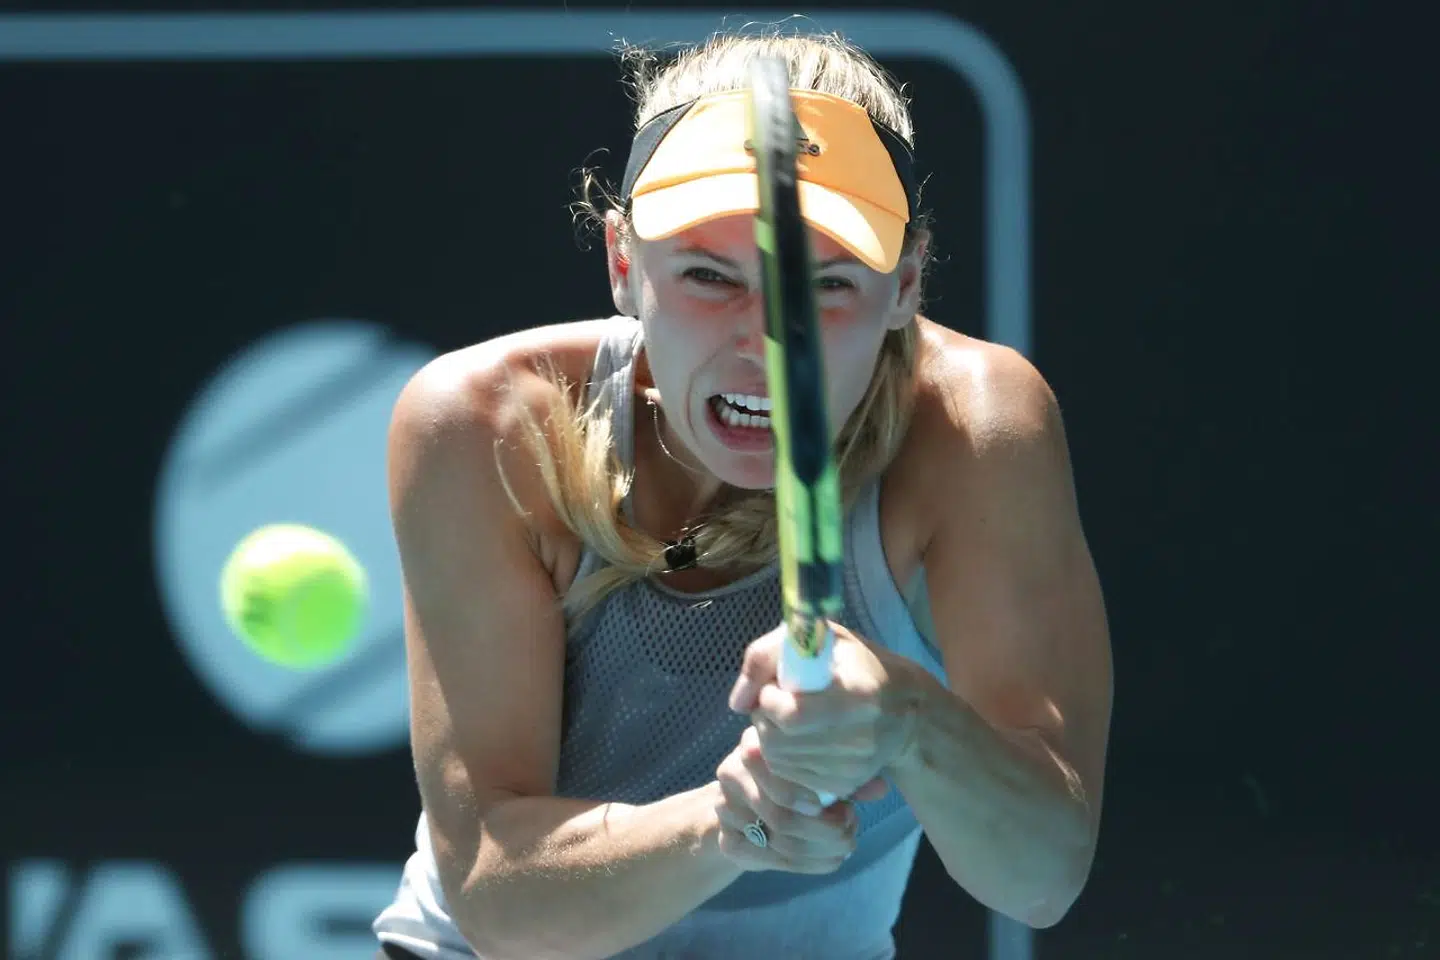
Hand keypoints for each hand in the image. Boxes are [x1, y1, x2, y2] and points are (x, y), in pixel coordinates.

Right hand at [712, 727, 864, 873]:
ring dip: (821, 848)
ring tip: (846, 843)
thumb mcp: (820, 765)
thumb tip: (880, 788)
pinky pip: (771, 861)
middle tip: (851, 832)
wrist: (749, 804)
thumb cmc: (794, 776)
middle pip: (781, 812)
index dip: (812, 793)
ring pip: (780, 840)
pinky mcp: (728, 842)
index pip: (778, 767)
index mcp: (755, 740)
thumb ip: (849, 772)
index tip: (843, 809)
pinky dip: (808, 864)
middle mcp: (733, 770)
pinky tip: (830, 858)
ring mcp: (725, 808)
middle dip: (825, 830)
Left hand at [728, 621, 920, 802]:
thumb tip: (737, 703)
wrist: (903, 708)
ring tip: (785, 720)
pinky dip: (783, 758)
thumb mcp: (816, 639)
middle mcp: (861, 736)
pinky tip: (796, 740)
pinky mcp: (846, 784)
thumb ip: (765, 656)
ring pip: (780, 763)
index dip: (769, 701)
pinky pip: (792, 778)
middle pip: (780, 742)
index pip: (792, 715)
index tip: (774, 688)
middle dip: (763, 720)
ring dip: (768, 739)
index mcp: (858, 694)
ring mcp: (855, 766)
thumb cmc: (853, 665)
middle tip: (773, 705)